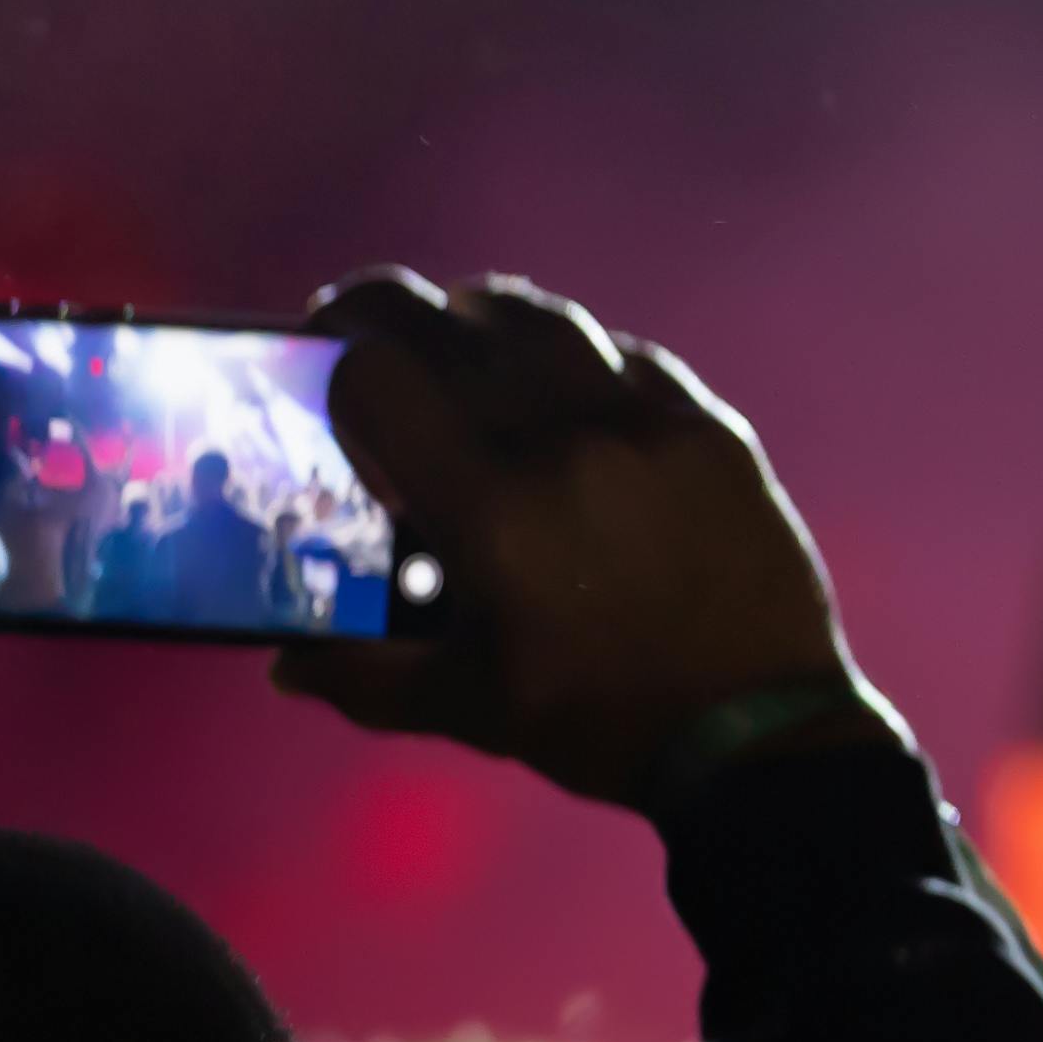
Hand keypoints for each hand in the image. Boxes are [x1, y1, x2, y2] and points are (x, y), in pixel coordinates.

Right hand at [292, 272, 876, 807]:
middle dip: (387, 310)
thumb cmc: (603, 724)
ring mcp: (648, 428)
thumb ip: (364, 676)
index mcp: (490, 513)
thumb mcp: (468, 708)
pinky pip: (628, 357)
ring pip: (546, 322)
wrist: (758, 731)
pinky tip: (561, 377)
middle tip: (359, 319)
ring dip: (483, 316)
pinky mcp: (712, 430)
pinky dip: (579, 354)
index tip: (320, 368)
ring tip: (454, 330)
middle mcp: (566, 447)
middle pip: (453, 325)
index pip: (380, 381)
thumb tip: (285, 661)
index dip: (337, 364)